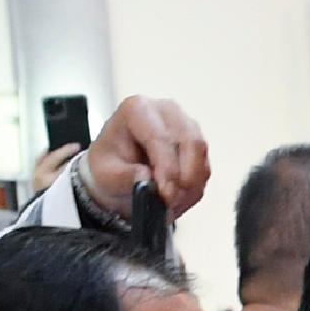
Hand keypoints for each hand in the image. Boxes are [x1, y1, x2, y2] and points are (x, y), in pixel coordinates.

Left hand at [77, 94, 214, 217]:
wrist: (118, 173)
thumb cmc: (109, 166)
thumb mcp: (105, 175)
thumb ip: (123, 177)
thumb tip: (146, 178)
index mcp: (137, 109)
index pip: (161, 137)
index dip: (167, 168)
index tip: (165, 193)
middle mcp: (165, 111)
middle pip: (191, 142)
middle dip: (185, 177)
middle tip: (171, 201)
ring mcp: (185, 125)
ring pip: (201, 156)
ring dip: (190, 184)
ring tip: (169, 201)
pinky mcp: (196, 144)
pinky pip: (204, 168)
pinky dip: (193, 187)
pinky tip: (175, 196)